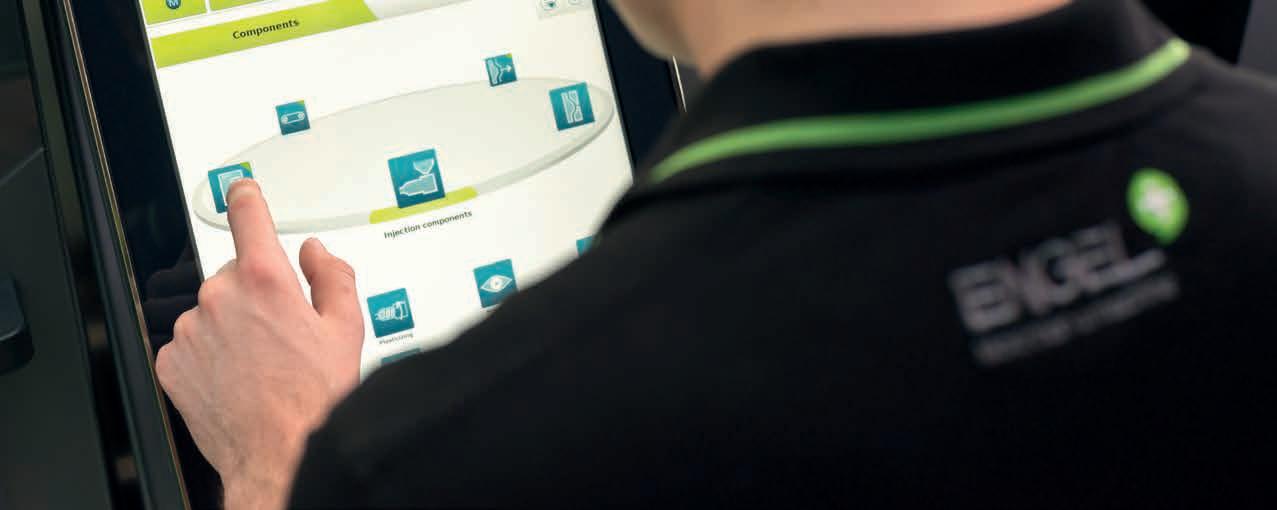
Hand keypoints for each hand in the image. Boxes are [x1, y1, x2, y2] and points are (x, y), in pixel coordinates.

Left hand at [156, 179, 364, 509]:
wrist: (280, 453)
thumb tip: (316, 253)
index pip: (248, 215)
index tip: (242, 190)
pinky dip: (209, 355)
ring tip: (260, 362)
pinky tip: (237, 377)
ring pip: (211, 310)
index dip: (246, 196)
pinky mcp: (172, 362)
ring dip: (231, 326)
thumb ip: (332, 275)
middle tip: (280, 332)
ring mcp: (192, 329)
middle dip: (254, 293)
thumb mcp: (347, 328)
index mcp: (266, 280)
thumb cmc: (314, 399)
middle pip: (234, 273)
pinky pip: (190, 344)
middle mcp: (221, 297)